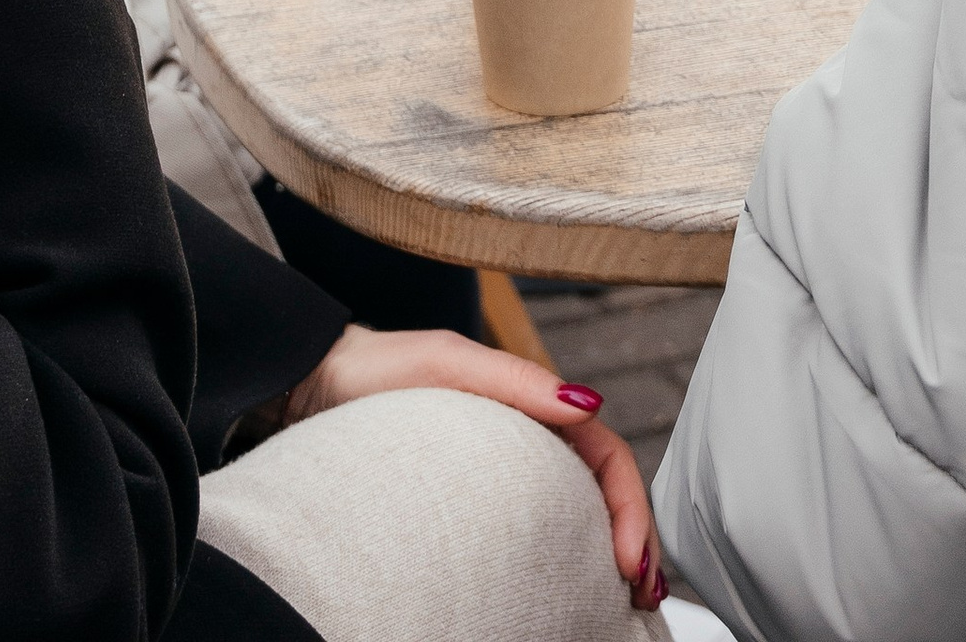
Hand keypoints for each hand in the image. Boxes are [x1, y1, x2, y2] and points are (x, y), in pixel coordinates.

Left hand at [284, 327, 661, 611]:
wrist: (320, 386)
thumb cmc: (381, 369)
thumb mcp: (448, 363)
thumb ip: (514, 380)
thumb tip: (586, 406)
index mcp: (532, 402)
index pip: (605, 454)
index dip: (629, 507)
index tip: (630, 563)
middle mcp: (528, 436)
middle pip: (601, 489)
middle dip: (634, 540)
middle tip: (644, 597)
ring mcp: (504, 468)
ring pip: (576, 509)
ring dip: (607, 551)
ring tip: (623, 603)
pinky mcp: (475, 497)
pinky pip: (536, 526)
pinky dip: (566, 555)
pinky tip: (567, 586)